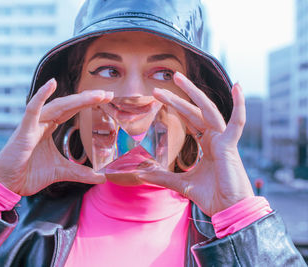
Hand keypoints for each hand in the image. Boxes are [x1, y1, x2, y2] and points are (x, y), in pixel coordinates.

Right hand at [0, 78, 112, 195]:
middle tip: (108, 94)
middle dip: (88, 98)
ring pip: (57, 106)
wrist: (7, 185)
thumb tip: (102, 177)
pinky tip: (52, 83)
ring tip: (96, 95)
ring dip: (77, 99)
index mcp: (49, 128)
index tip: (107, 99)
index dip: (88, 103)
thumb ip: (81, 173)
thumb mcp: (61, 172)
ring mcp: (32, 125)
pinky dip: (41, 96)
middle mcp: (42, 122)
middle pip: (68, 105)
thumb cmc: (28, 174)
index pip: (72, 111)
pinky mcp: (23, 131)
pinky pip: (32, 110)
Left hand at [138, 72, 253, 216]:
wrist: (229, 211)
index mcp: (207, 145)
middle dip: (177, 97)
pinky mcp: (230, 146)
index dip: (176, 108)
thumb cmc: (211, 197)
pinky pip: (237, 123)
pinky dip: (240, 105)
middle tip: (158, 88)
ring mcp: (223, 140)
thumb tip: (140, 174)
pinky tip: (238, 86)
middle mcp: (215, 138)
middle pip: (194, 112)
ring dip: (192, 93)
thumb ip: (162, 177)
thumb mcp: (181, 184)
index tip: (159, 98)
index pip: (190, 120)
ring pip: (207, 110)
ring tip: (177, 77)